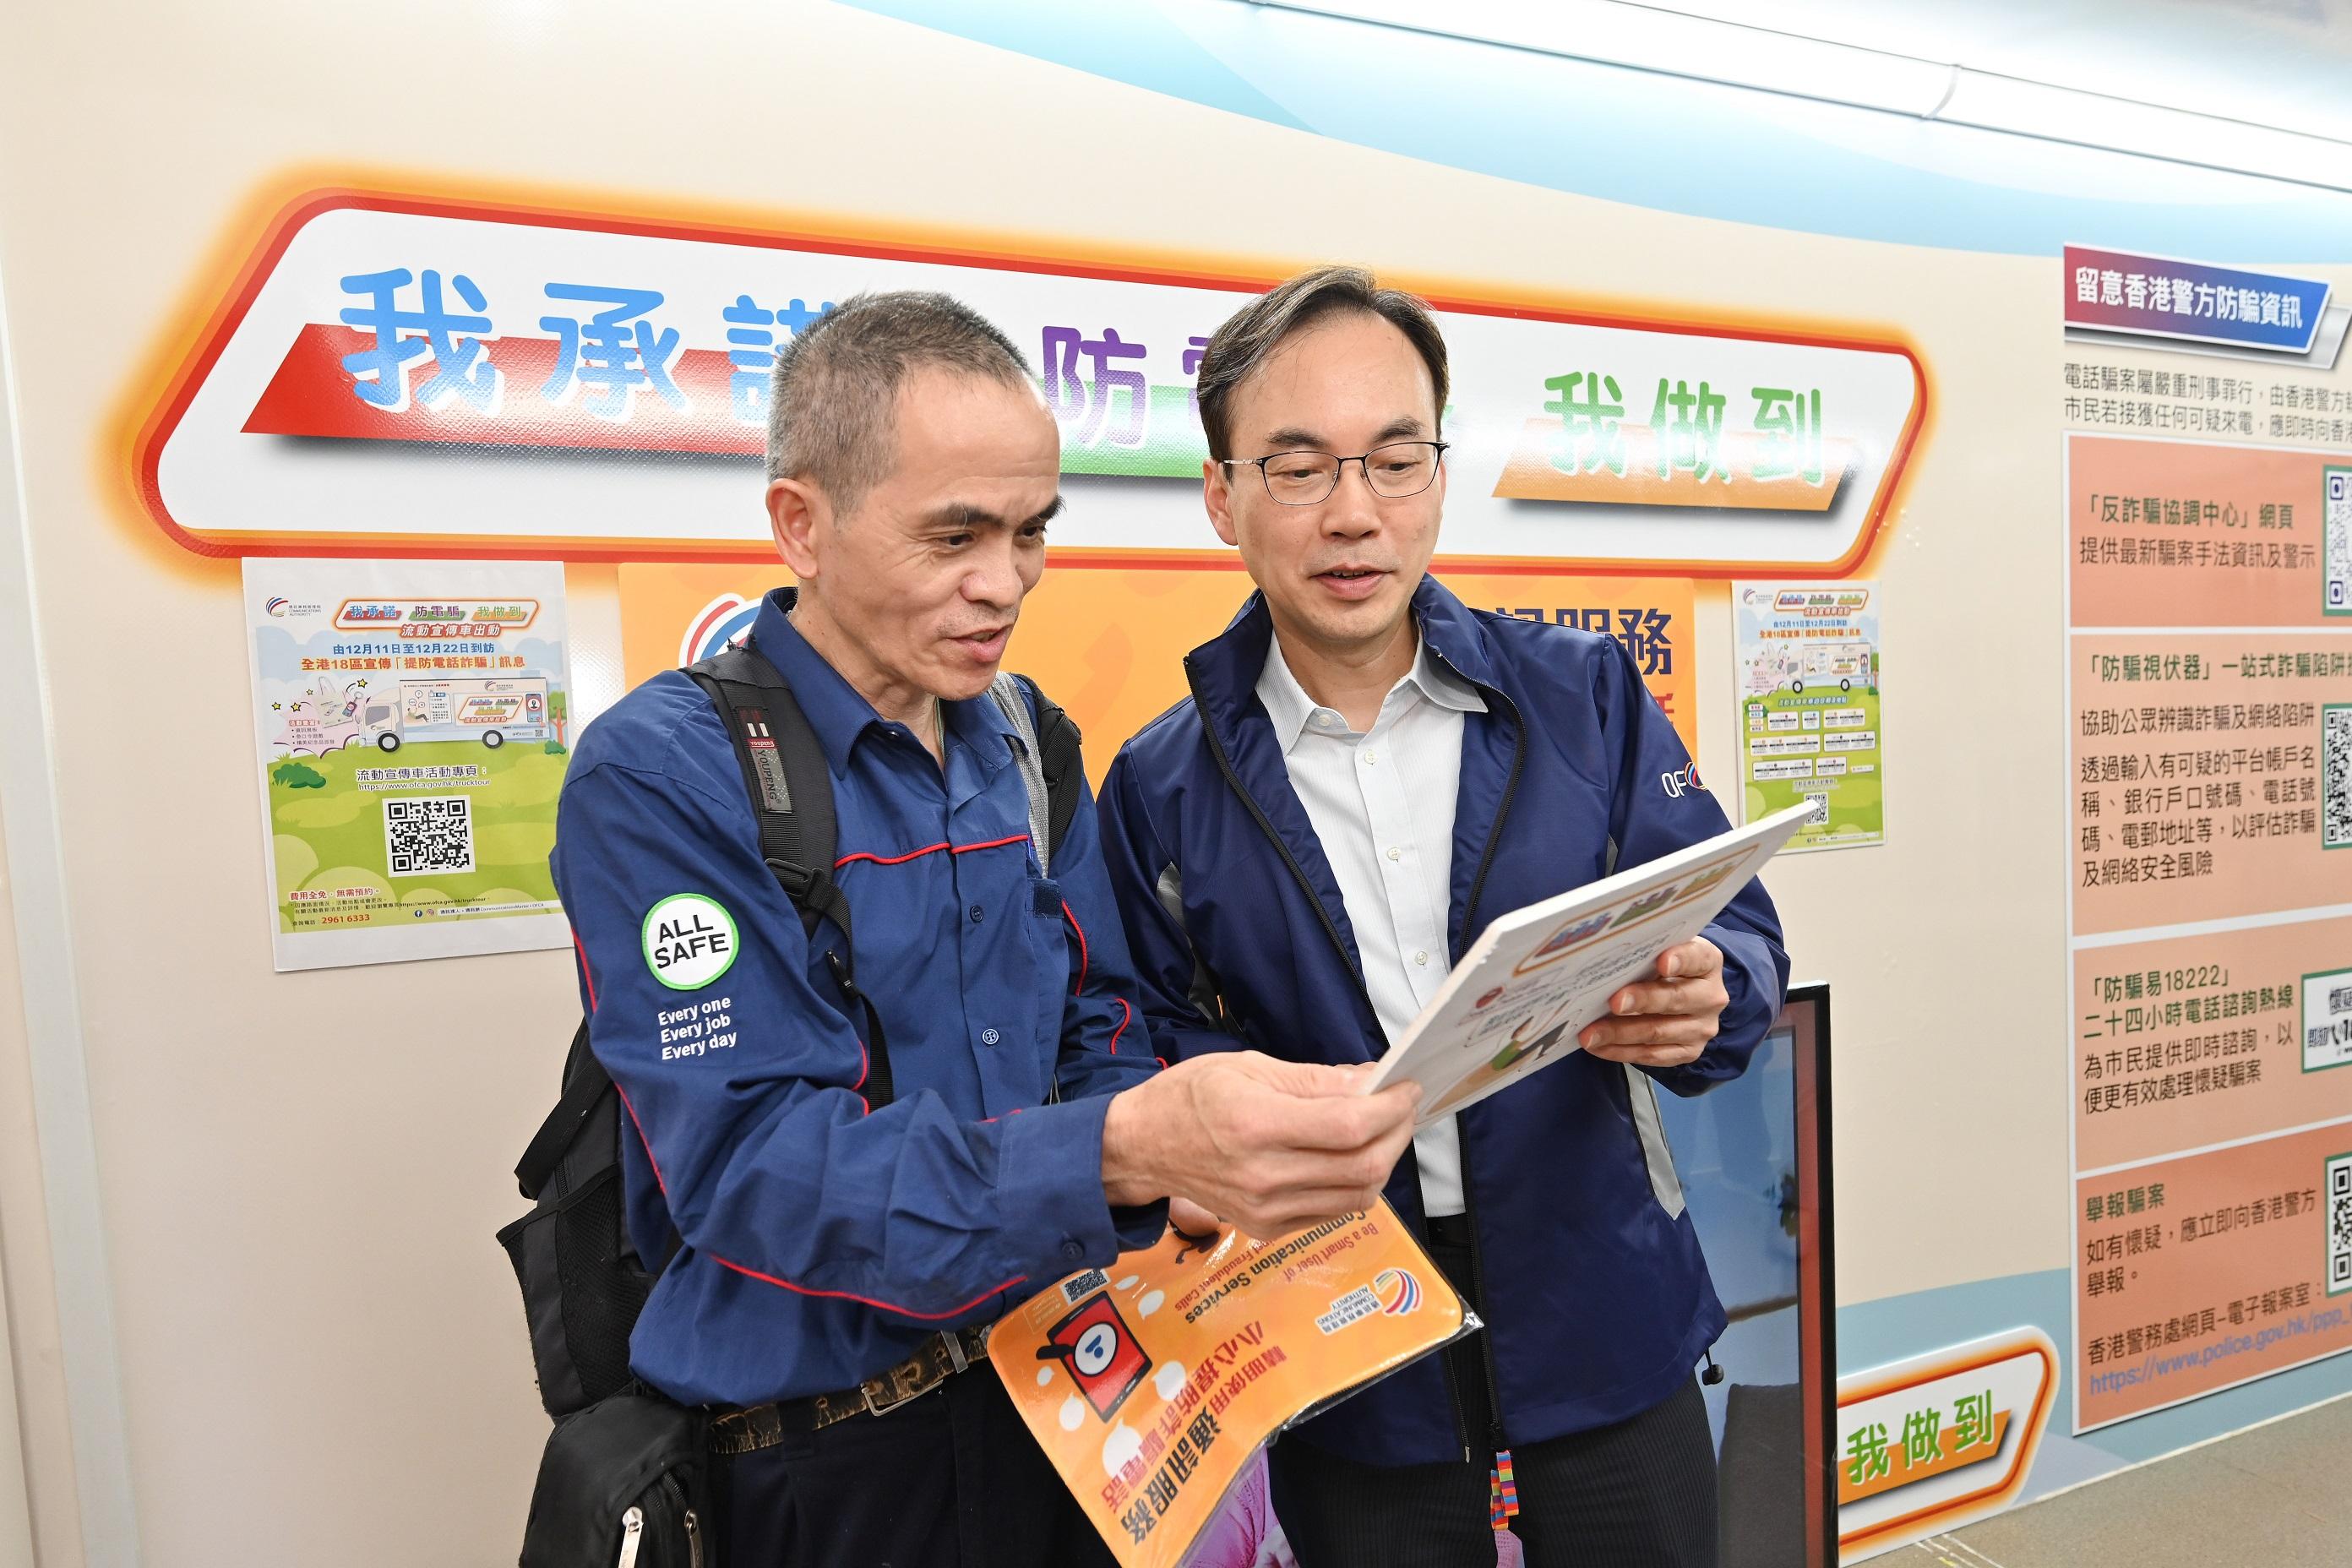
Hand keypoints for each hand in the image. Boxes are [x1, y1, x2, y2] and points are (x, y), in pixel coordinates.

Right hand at [1102, 1053, 1419, 1237]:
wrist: (1141, 1148)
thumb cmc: (1190, 1097)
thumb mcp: (1248, 1068)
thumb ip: (1314, 1081)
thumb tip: (1370, 1082)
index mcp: (1256, 1126)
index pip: (1349, 1126)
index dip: (1390, 1107)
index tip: (1407, 1087)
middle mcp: (1264, 1176)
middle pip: (1362, 1167)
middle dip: (1397, 1134)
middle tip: (1402, 1107)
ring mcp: (1266, 1210)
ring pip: (1357, 1196)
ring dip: (1384, 1161)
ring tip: (1383, 1130)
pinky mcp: (1268, 1229)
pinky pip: (1333, 1211)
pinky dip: (1355, 1184)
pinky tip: (1351, 1156)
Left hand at [1580, 936, 1727, 1068]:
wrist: (1685, 994)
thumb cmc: (1665, 966)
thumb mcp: (1662, 950)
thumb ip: (1644, 952)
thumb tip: (1604, 959)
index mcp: (1708, 963)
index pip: (1697, 958)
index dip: (1680, 959)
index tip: (1662, 961)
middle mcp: (1710, 997)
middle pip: (1676, 999)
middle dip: (1642, 1001)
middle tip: (1613, 1002)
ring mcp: (1701, 1028)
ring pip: (1658, 1032)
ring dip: (1620, 1034)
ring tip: (1590, 1034)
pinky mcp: (1688, 1052)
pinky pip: (1652, 1056)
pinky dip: (1621, 1052)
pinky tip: (1599, 1047)